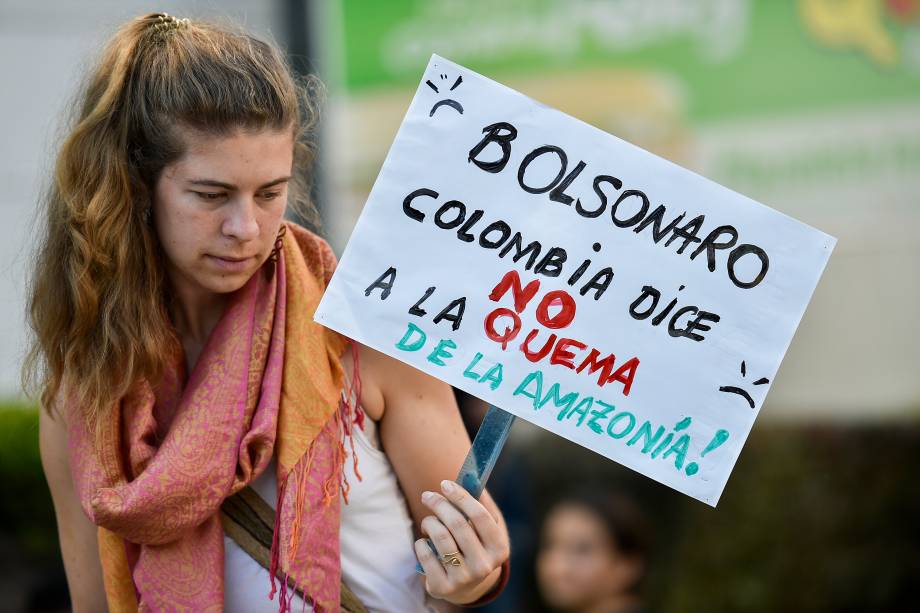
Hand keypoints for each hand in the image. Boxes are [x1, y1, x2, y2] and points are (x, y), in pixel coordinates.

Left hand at [414, 480, 509, 604]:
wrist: (465, 586)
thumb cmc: (475, 546)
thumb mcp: (485, 529)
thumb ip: (481, 503)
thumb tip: (471, 475)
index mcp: (499, 548)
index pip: (479, 515)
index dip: (460, 496)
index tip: (445, 483)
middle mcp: (485, 566)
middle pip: (457, 524)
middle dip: (439, 504)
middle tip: (427, 496)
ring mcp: (464, 579)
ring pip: (440, 537)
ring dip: (429, 523)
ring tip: (428, 521)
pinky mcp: (443, 587)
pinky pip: (425, 554)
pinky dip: (421, 542)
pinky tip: (424, 542)